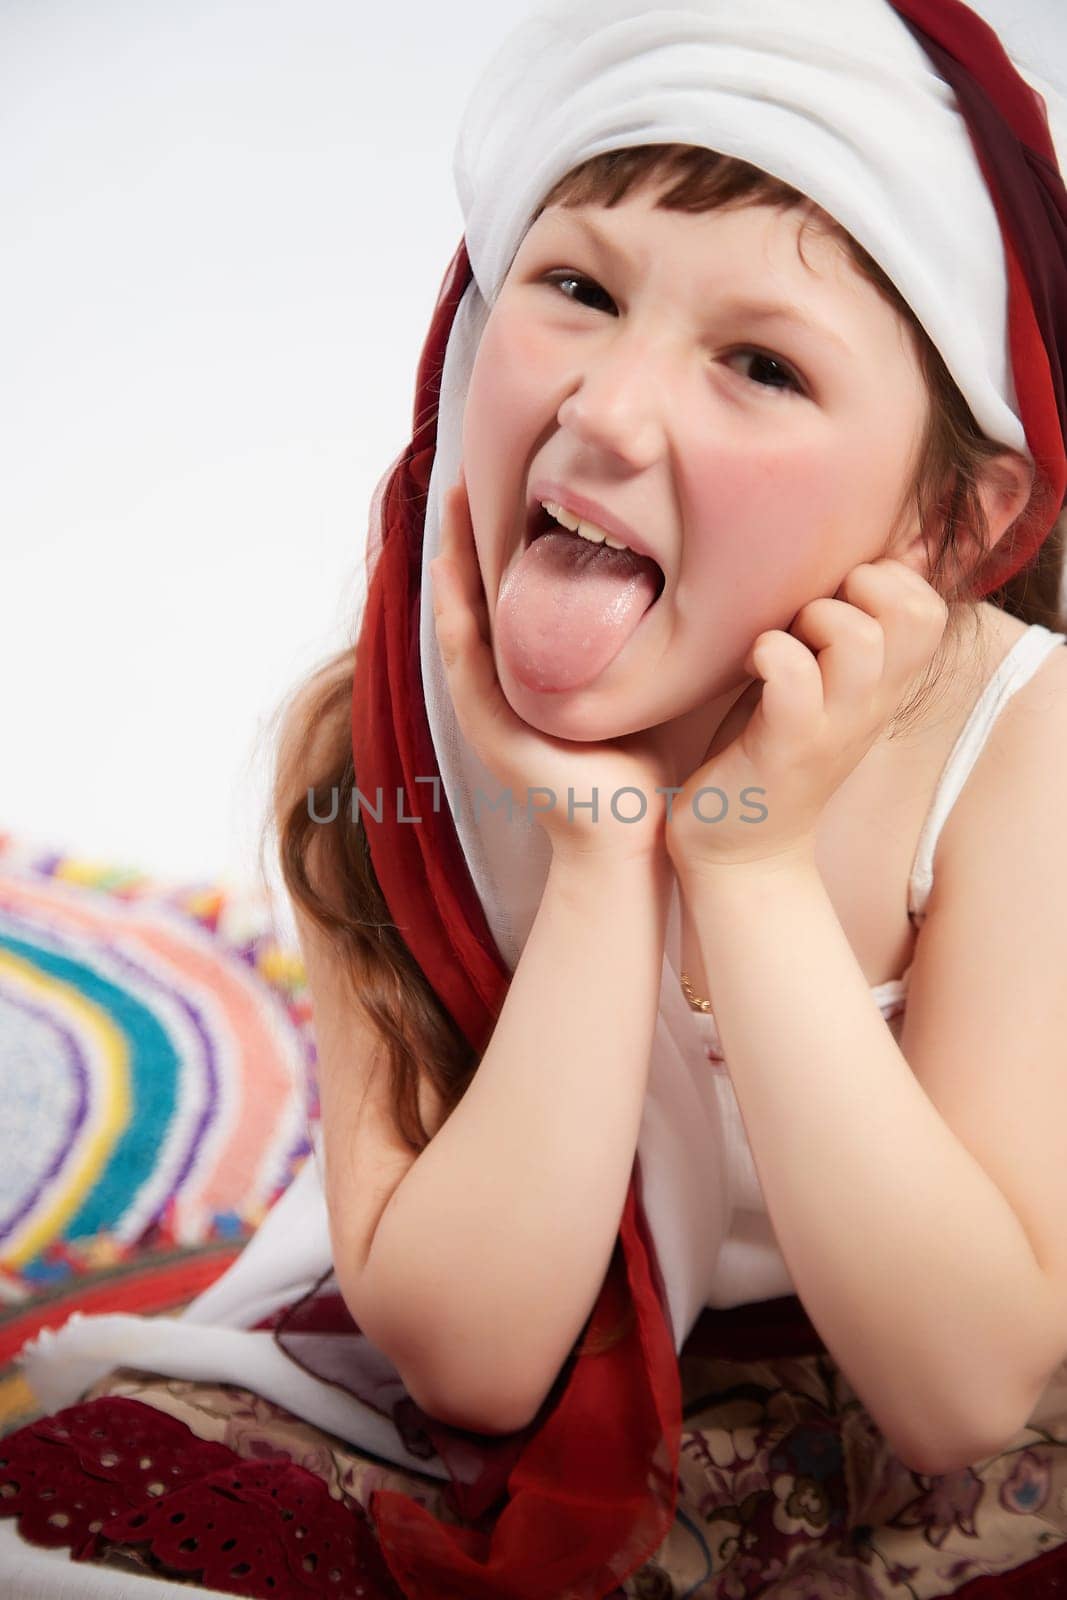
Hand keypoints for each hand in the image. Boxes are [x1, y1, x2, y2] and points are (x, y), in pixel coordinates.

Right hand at [429, 469, 674, 862]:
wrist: (630, 836)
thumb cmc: (647, 761)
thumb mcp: (646, 678)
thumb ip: (650, 631)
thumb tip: (700, 572)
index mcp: (536, 668)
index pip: (512, 589)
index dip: (505, 536)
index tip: (512, 477)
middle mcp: (503, 682)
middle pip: (476, 593)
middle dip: (469, 533)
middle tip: (467, 470)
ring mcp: (488, 705)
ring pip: (459, 616)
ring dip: (451, 559)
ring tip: (451, 501)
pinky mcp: (486, 727)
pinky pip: (462, 661)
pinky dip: (455, 616)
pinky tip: (450, 573)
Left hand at [664, 559, 948, 874]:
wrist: (741, 851)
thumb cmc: (770, 749)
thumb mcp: (819, 684)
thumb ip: (835, 633)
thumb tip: (834, 565)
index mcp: (883, 685)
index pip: (927, 606)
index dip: (884, 580)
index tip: (834, 602)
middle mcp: (871, 704)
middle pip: (910, 612)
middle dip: (855, 589)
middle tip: (809, 619)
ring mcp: (832, 727)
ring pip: (856, 638)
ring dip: (810, 620)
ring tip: (778, 644)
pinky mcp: (785, 747)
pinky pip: (792, 676)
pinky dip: (768, 653)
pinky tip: (750, 666)